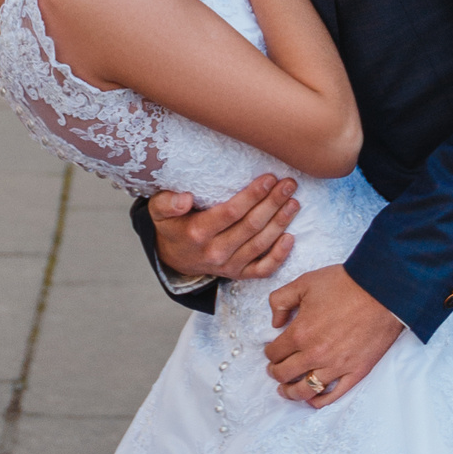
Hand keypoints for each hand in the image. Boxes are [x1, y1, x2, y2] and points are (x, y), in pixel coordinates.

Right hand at [151, 176, 297, 284]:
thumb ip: (167, 202)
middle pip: (251, 226)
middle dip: (273, 203)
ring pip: (260, 244)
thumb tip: (184, 199)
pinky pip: (262, 269)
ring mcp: (228, 266)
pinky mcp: (238, 275)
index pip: (231, 212)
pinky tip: (291, 237)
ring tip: (294, 202)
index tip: (269, 178)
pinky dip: (279, 256)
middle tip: (289, 184)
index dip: (253, 195)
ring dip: (280, 223)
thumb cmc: (172, 225)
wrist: (173, 259)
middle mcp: (215, 252)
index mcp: (197, 232)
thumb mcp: (159, 211)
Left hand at [264, 262, 403, 406]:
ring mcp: (336, 366)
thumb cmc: (344, 284)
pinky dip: (319, 400)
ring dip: (291, 392)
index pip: (274, 353)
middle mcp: (315, 354)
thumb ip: (280, 301)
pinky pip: (334, 394)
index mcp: (300, 332)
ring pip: (305, 390)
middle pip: (285, 374)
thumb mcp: (304, 282)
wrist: (382, 290)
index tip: (272, 351)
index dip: (270, 353)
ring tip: (286, 390)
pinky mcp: (356, 371)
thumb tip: (275, 322)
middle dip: (275, 372)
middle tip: (274, 370)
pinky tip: (312, 399)